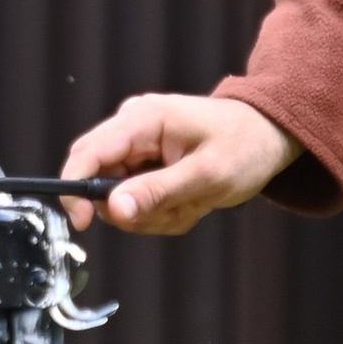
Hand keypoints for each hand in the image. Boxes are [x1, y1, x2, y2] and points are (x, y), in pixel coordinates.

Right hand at [62, 91, 298, 237]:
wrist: (267, 136)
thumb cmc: (244, 147)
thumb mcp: (205, 176)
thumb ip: (156, 192)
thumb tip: (112, 209)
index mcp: (142, 120)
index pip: (87, 153)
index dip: (74, 189)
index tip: (81, 223)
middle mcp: (131, 129)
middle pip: (99, 181)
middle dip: (133, 209)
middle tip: (175, 211)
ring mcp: (136, 148)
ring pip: (118, 199)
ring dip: (153, 214)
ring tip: (192, 203)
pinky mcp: (142, 164)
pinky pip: (135, 201)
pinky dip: (161, 212)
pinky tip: (189, 201)